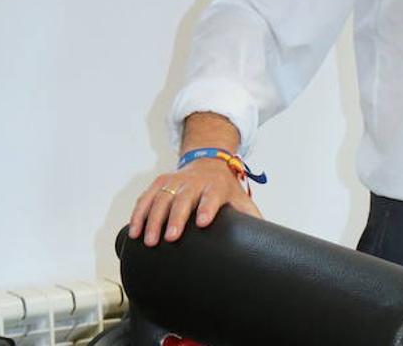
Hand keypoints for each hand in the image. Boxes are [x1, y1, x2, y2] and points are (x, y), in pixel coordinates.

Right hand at [127, 159, 262, 246]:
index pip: (212, 197)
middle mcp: (194, 182)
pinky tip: (135, 231)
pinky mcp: (160, 182)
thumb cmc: (224, 188)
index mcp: (216, 187)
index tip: (203, 222)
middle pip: (183, 199)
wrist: (209, 162)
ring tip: (149, 241)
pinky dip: (139, 213)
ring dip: (153, 219)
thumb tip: (268, 239)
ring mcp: (175, 181)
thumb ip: (251, 216)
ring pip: (161, 198)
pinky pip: (146, 197)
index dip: (207, 208)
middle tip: (170, 238)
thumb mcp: (239, 198)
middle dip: (175, 218)